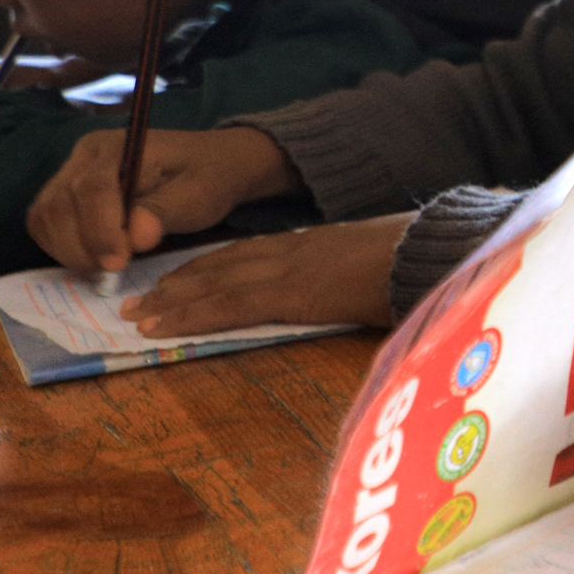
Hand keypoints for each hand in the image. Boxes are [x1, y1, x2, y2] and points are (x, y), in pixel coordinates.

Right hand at [24, 126, 301, 273]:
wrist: (209, 165)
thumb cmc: (207, 178)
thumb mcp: (199, 195)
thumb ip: (164, 211)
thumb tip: (135, 237)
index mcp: (119, 147)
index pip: (92, 188)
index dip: (100, 230)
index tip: (118, 263)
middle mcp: (86, 154)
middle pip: (59, 204)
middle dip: (81, 246)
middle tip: (113, 271)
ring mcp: (70, 171)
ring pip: (45, 216)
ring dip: (69, 250)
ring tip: (106, 267)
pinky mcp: (65, 192)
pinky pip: (45, 223)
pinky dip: (61, 246)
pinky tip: (92, 259)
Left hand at [118, 215, 406, 335]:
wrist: (436, 251)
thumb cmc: (421, 260)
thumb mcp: (379, 266)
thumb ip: (354, 278)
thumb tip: (352, 293)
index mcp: (312, 245)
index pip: (247, 254)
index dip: (208, 268)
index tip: (177, 280)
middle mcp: (292, 252)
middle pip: (221, 265)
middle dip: (177, 283)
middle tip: (137, 300)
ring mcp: (289, 270)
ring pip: (215, 283)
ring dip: (171, 300)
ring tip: (137, 316)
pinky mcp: (292, 292)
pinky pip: (230, 305)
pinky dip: (192, 315)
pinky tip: (163, 327)